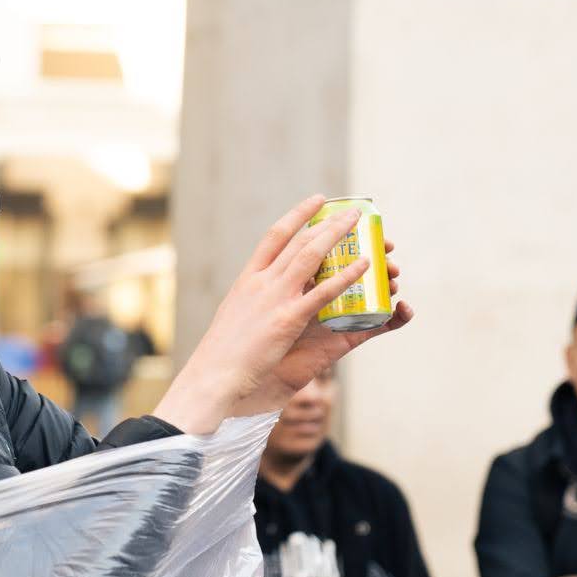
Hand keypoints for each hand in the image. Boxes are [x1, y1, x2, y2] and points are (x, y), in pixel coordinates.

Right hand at [156, 196, 414, 432]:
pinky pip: (323, 291)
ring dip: (338, 236)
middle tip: (348, 209)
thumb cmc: (222, 353)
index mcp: (247, 279)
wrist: (214, 375)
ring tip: (359, 222)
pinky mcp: (288, 319)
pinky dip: (345, 275)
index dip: (297, 216)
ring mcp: (275, 298)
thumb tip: (261, 295)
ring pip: (311, 256)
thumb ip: (251, 301)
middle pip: (298, 241)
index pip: (274, 237)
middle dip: (326, 222)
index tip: (316, 202)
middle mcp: (261, 281)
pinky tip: (363, 265)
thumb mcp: (234, 316)